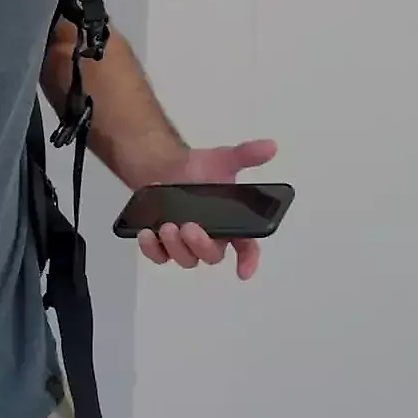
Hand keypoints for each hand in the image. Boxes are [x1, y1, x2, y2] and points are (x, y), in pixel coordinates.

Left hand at [135, 138, 278, 280]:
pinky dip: (151, 248)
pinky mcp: (162, 244)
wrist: (164, 165)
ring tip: (167, 226)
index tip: (244, 270)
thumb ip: (247, 155)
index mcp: (231, 224)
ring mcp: (185, 244)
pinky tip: (147, 233)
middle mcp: (210, 238)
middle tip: (190, 227)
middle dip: (201, 245)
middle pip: (211, 256)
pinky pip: (158, 256)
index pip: (246, 247)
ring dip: (176, 247)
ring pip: (185, 259)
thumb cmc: (197, 169)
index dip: (248, 261)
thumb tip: (270, 146)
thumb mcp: (223, 159)